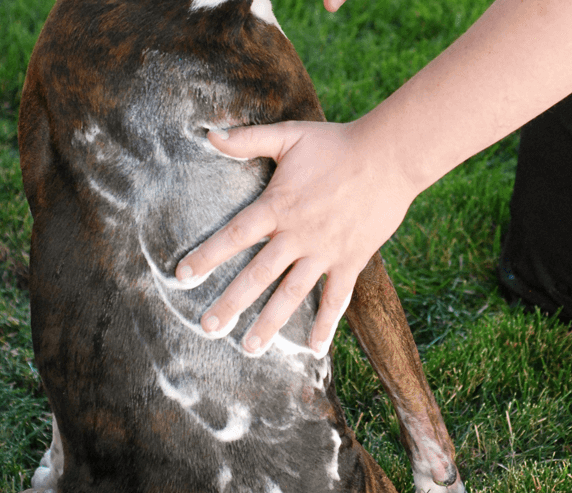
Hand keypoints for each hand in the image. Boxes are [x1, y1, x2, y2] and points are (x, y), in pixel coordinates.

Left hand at [175, 120, 416, 356]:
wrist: (388, 156)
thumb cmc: (337, 144)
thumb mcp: (289, 136)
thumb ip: (247, 139)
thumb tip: (208, 134)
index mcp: (278, 206)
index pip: (234, 236)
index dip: (206, 256)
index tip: (182, 277)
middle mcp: (298, 235)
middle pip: (257, 275)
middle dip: (231, 303)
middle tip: (208, 327)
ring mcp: (325, 251)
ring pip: (292, 294)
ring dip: (271, 322)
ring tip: (250, 348)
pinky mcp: (352, 260)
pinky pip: (338, 297)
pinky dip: (327, 323)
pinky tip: (314, 349)